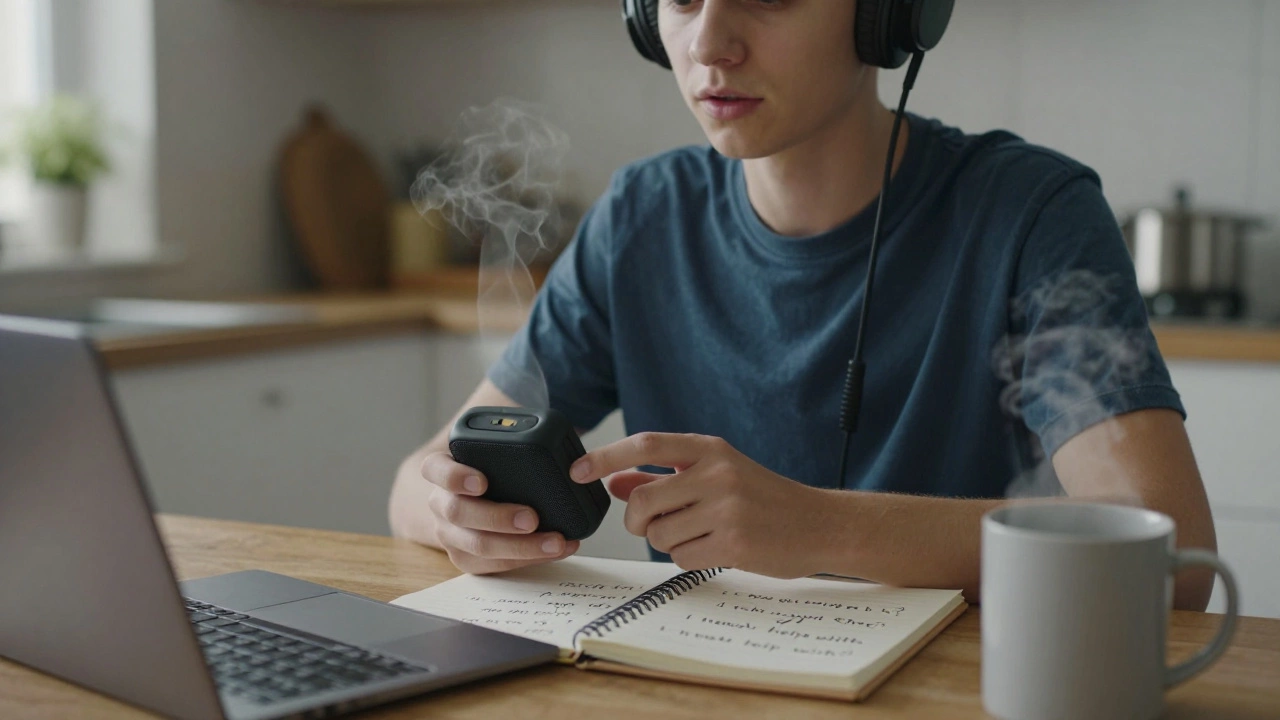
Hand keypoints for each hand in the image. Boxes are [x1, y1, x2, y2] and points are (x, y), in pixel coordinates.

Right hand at [418, 451, 579, 573]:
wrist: (462, 498)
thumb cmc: (484, 467)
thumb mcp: (487, 448)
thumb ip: (508, 436)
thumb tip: (550, 432)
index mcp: (440, 471)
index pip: (435, 469)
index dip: (455, 477)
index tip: (482, 481)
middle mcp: (440, 504)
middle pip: (458, 513)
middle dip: (497, 518)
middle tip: (532, 517)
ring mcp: (449, 534)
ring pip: (477, 547)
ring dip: (520, 547)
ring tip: (555, 541)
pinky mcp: (465, 558)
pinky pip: (494, 566)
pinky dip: (528, 560)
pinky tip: (556, 550)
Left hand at [570, 433, 830, 577]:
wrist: (819, 524)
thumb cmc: (763, 497)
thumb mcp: (716, 474)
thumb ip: (664, 476)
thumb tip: (613, 481)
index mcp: (710, 449)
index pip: (645, 444)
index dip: (606, 457)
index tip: (578, 471)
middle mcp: (717, 473)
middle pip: (643, 499)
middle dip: (638, 519)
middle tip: (653, 523)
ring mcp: (727, 508)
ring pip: (660, 533)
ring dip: (669, 541)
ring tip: (701, 534)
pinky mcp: (734, 543)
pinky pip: (681, 557)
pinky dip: (689, 558)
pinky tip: (715, 548)